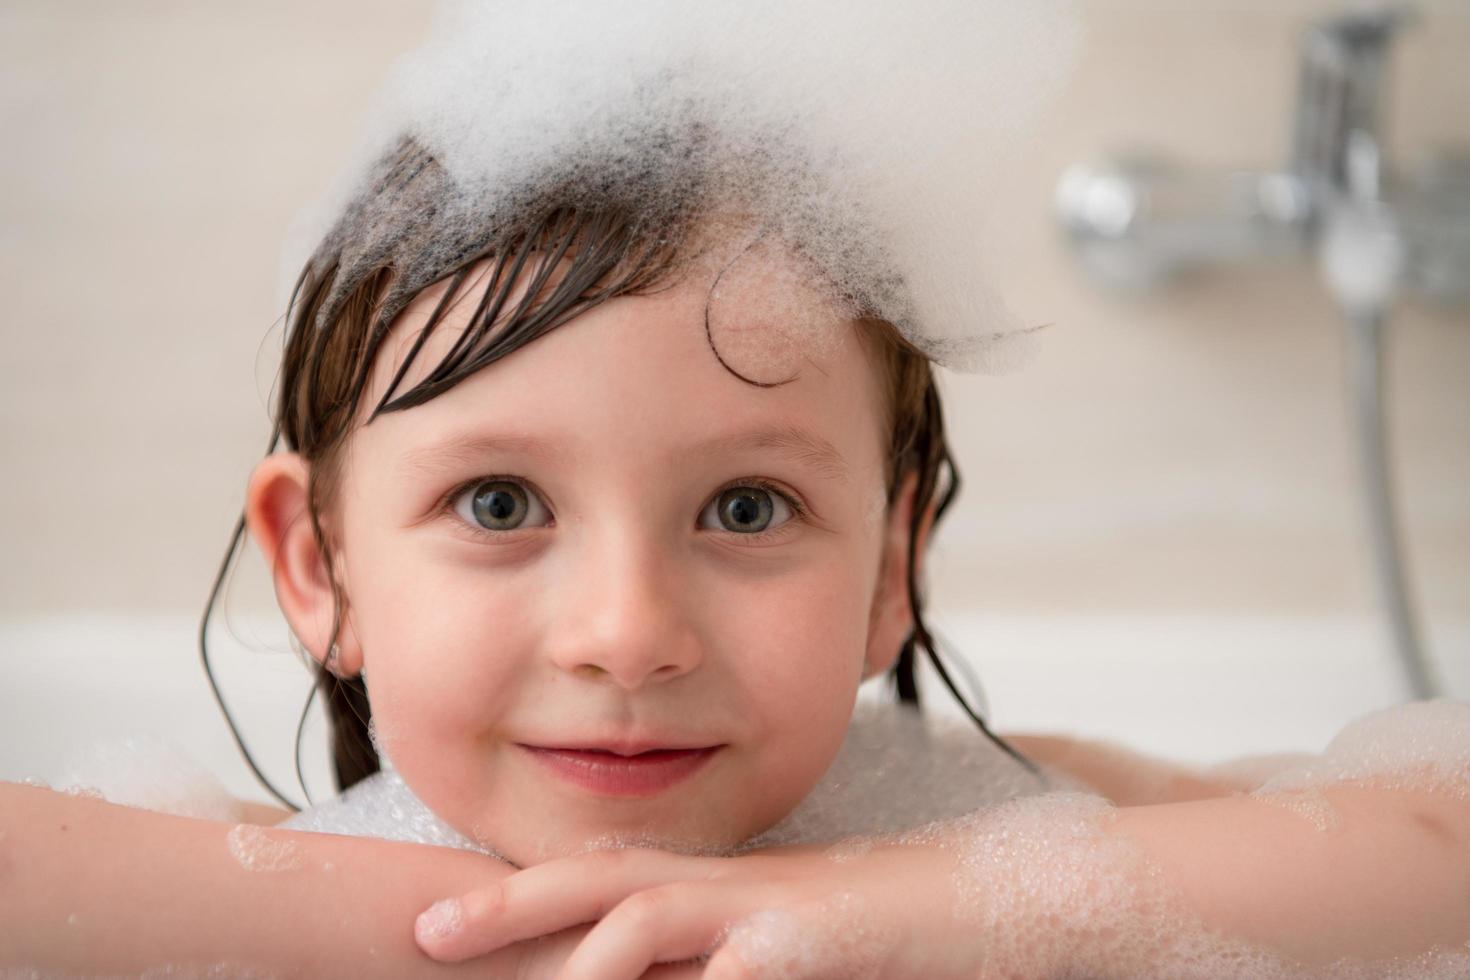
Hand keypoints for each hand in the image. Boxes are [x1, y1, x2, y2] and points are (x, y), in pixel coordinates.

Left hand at [413, 840, 986, 978]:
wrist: (991, 899)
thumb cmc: (887, 937)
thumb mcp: (781, 949)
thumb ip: (716, 965)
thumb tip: (686, 975)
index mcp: (715, 889)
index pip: (601, 882)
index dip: (520, 897)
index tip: (448, 921)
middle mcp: (729, 887)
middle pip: (599, 880)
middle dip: (508, 904)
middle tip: (426, 932)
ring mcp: (770, 908)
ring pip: (649, 917)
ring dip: (577, 957)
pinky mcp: (815, 941)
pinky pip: (742, 972)